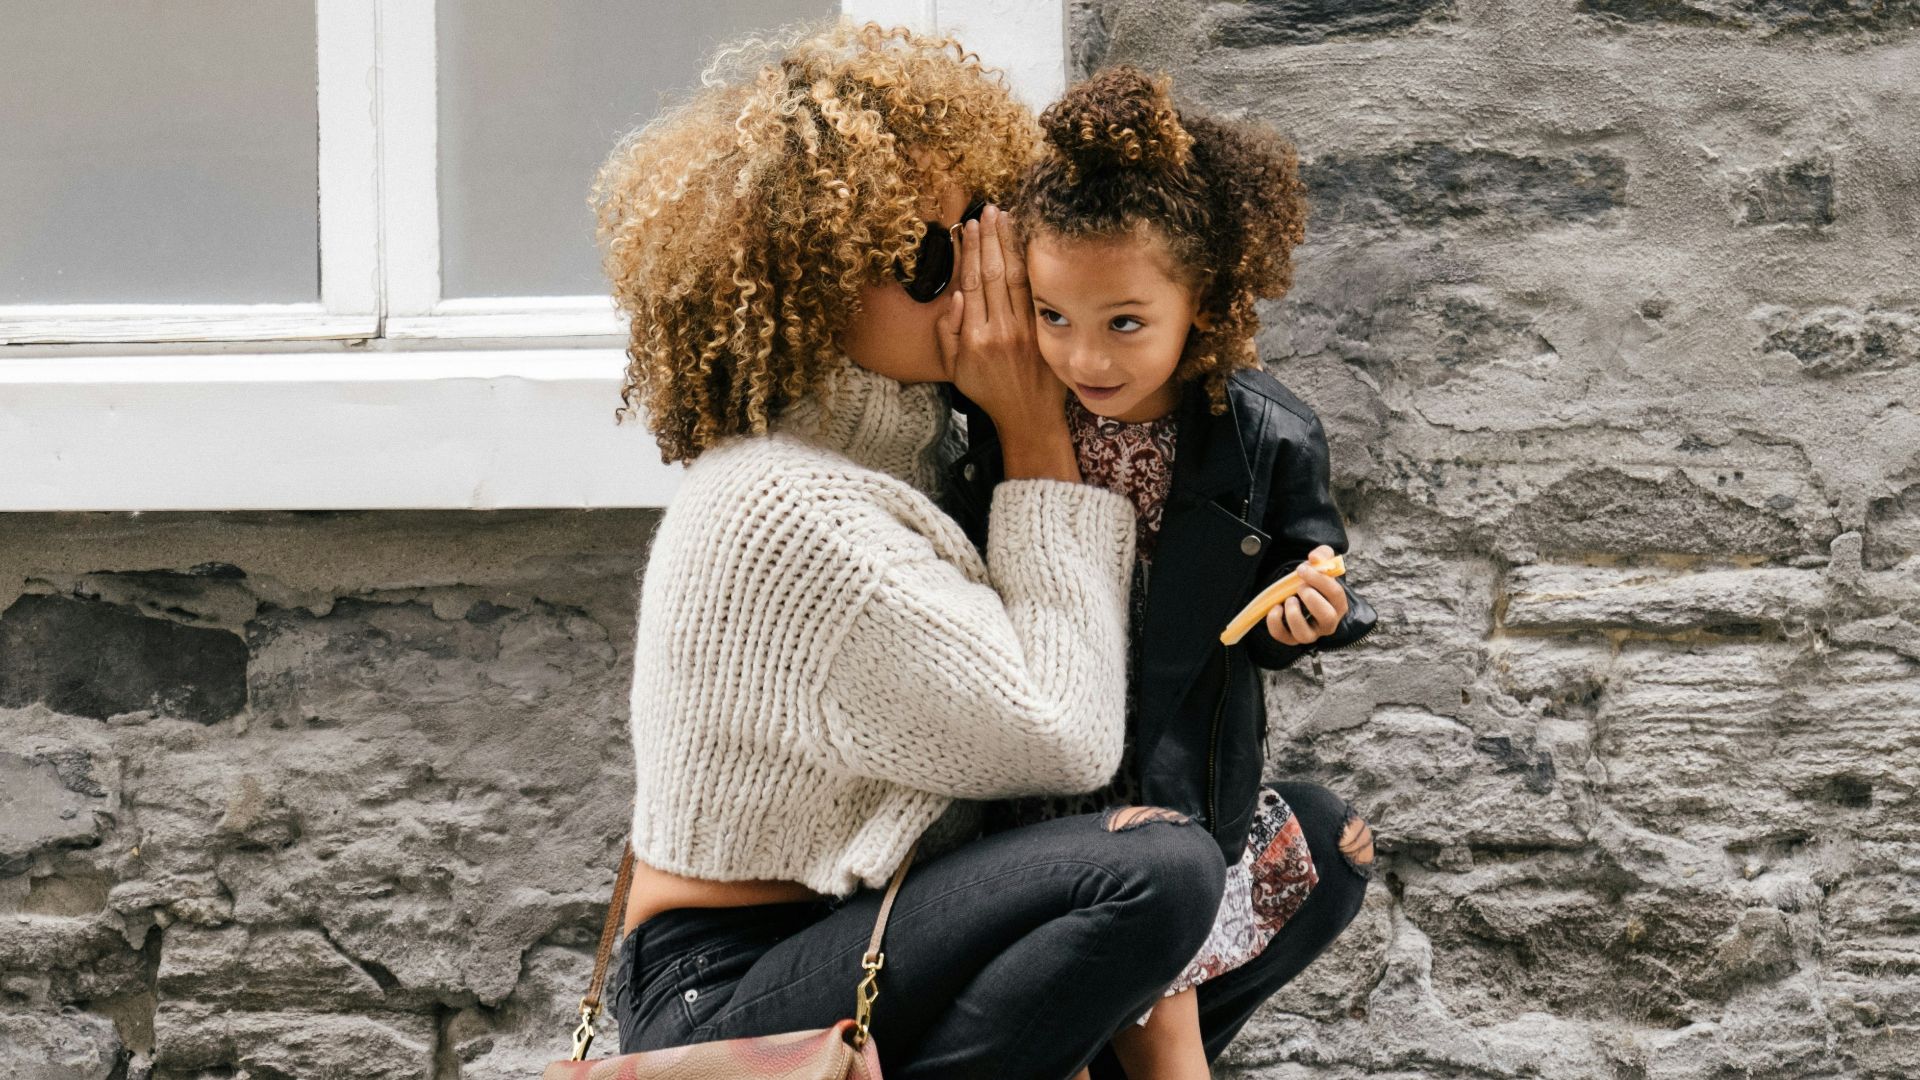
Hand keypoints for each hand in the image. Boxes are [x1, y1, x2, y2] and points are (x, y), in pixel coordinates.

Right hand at [936, 205, 1075, 480]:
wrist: (1028, 416)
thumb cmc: (987, 392)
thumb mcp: (955, 369)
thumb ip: (948, 332)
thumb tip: (956, 296)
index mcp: (974, 337)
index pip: (970, 282)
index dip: (968, 251)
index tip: (967, 227)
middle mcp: (999, 330)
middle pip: (992, 272)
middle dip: (989, 238)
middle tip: (988, 210)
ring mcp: (1025, 329)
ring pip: (1015, 277)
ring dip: (1009, 244)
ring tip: (1006, 217)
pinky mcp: (1044, 330)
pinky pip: (1036, 291)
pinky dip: (1031, 265)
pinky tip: (1029, 243)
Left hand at [1265, 545, 1349, 645]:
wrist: (1300, 592)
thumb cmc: (1314, 580)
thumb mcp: (1321, 563)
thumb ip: (1322, 555)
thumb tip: (1314, 557)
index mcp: (1338, 604)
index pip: (1335, 594)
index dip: (1319, 580)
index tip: (1302, 569)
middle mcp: (1327, 622)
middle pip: (1327, 618)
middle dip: (1312, 599)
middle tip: (1300, 587)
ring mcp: (1310, 633)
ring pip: (1305, 635)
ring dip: (1294, 615)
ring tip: (1289, 599)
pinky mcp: (1292, 638)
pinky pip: (1283, 637)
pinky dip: (1275, 623)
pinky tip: (1275, 608)